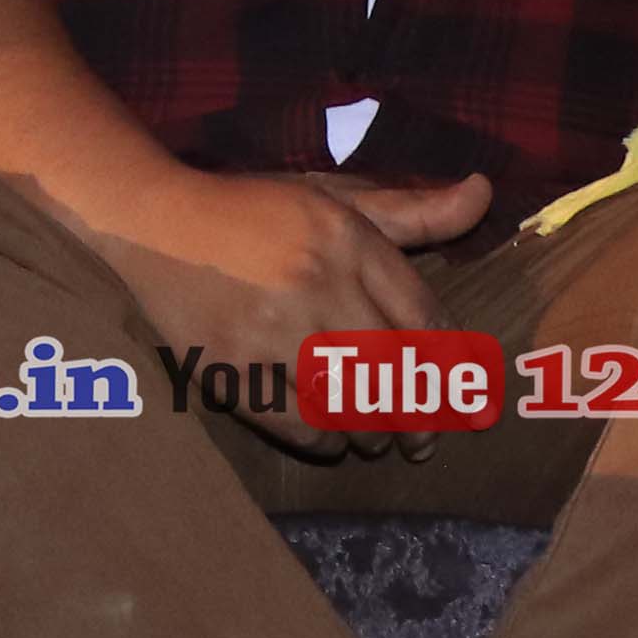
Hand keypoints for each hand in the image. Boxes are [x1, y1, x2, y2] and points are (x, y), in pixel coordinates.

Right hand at [89, 160, 492, 438]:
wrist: (152, 221)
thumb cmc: (253, 209)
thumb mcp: (333, 196)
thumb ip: (412, 209)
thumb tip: (485, 195)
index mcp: (348, 240)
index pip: (424, 317)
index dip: (455, 369)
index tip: (472, 404)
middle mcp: (316, 284)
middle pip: (395, 371)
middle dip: (420, 416)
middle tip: (423, 440)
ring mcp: (271, 329)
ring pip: (350, 405)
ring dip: (373, 434)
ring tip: (377, 441)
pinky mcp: (231, 366)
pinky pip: (296, 423)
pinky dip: (323, 439)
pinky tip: (330, 438)